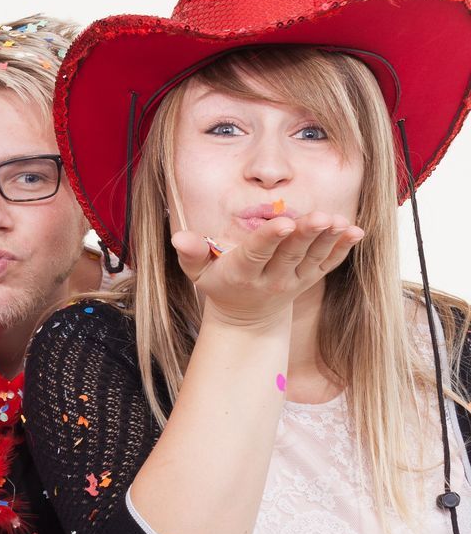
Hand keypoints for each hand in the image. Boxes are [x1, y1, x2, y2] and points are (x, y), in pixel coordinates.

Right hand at [172, 211, 362, 330]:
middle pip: (291, 253)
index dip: (270, 238)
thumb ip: (191, 254)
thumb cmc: (219, 284)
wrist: (246, 317)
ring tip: (339, 221)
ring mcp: (295, 280)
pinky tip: (355, 231)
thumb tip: (179, 236)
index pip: (257, 253)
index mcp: (242, 273)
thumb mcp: (197, 273)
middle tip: (321, 217)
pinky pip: (330, 263)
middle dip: (306, 234)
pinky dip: (343, 248)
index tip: (284, 223)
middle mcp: (272, 279)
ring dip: (328, 239)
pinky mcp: (311, 279)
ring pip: (314, 257)